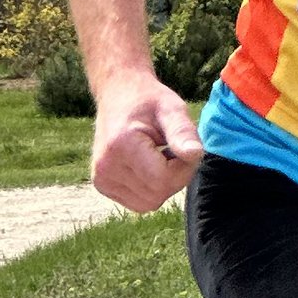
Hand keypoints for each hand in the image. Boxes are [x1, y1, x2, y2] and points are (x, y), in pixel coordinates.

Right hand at [90, 73, 203, 211]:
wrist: (118, 94)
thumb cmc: (149, 101)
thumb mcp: (171, 108)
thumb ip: (183, 132)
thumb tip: (195, 154)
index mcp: (121, 146)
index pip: (163, 180)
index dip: (183, 168)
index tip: (183, 147)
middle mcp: (105, 166)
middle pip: (156, 195)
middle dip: (174, 177)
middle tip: (173, 150)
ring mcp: (101, 178)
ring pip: (148, 203)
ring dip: (163, 184)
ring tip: (158, 156)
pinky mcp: (102, 185)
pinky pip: (138, 202)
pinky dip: (150, 189)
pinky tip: (147, 166)